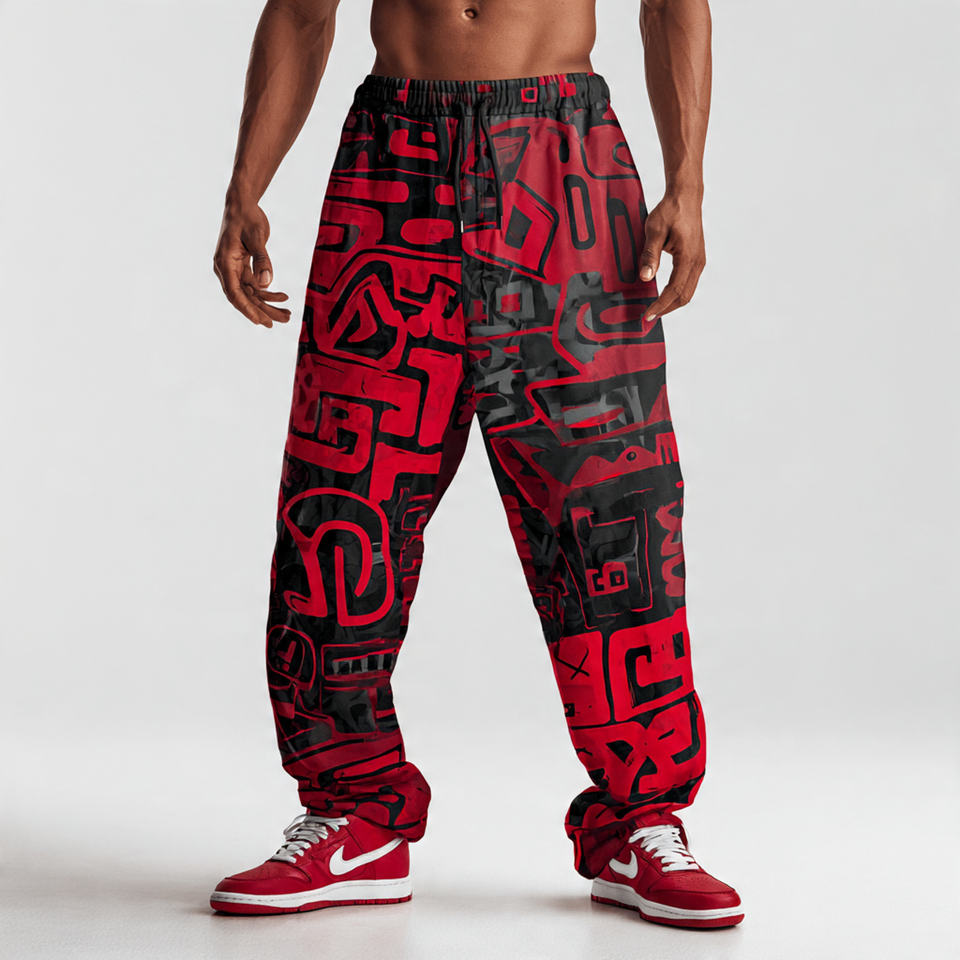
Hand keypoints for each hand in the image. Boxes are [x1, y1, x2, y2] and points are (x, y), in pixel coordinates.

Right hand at [213, 199, 290, 327]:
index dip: (248, 309)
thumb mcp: (257, 237)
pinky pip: (255, 285)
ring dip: (269, 304)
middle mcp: (226, 269)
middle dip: (263, 311)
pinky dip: (269, 292)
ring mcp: (234, 269)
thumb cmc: (247, 217)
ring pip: (251, 294)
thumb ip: (262, 260)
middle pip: (244, 297)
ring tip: (288, 314)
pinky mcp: (243, 267)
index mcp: (225, 263)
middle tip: (283, 321)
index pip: (234, 293)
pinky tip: (284, 297)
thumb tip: (266, 283)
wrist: (243, 204)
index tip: (262, 322)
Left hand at [639, 191, 705, 323]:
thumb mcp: (654, 231)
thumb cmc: (670, 210)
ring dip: (671, 303)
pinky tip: (663, 295)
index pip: (674, 290)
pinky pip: (688, 283)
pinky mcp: (696, 259)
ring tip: (655, 309)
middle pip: (684, 296)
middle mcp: (697, 262)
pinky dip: (676, 293)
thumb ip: (650, 255)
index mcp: (688, 257)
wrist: (685, 196)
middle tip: (648, 316)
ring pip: (688, 291)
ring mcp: (699, 261)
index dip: (660, 305)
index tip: (647, 315)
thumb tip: (645, 278)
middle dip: (666, 309)